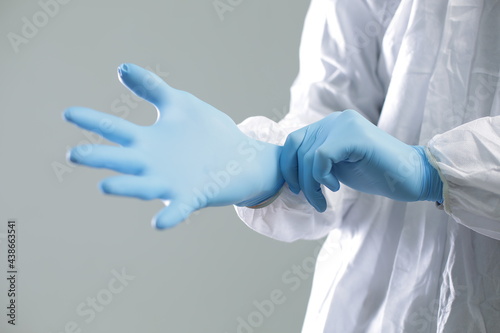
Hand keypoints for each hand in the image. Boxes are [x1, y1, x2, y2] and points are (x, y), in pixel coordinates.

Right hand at [64, 63, 282, 228]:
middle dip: (98, 158)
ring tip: (105, 186)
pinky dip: (169, 215)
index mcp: (149, 141)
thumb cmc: (207, 132)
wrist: (243, 159)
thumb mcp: (179, 104)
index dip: (92, 121)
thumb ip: (152, 88)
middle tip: (74, 154)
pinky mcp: (193, 195)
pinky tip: (158, 222)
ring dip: (125, 187)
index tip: (68, 113)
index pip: (115, 129)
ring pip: (143, 186)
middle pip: (121, 160)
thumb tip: (121, 67)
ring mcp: (171, 181)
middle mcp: (154, 163)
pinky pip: (178, 208)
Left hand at [280, 110, 442, 211]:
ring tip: (322, 200)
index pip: (294, 140)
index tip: (296, 188)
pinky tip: (335, 187)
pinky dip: (322, 177)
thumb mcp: (337, 165)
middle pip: (297, 147)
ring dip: (310, 184)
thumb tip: (290, 172)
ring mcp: (345, 125)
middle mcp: (336, 119)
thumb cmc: (377, 173)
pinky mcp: (354, 136)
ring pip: (308, 155)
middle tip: (310, 198)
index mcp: (331, 124)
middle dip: (298, 178)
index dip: (289, 165)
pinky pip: (321, 156)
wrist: (412, 177)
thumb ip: (317, 161)